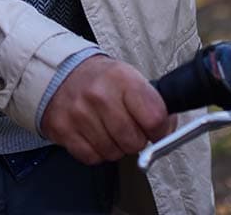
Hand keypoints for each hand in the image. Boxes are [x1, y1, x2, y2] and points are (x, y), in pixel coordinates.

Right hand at [41, 55, 172, 164]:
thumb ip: (152, 102)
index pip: (155, 118)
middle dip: (135, 139)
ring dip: (114, 146)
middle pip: (134, 142)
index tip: (156, 129)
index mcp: (121, 78)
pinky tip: (92, 132)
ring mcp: (79, 113)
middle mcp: (99, 95)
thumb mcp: (128, 77)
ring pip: (114, 153)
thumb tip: (170, 129)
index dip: (160, 130)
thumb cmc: (99, 78)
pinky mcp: (63, 129)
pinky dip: (95, 150)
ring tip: (106, 125)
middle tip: (126, 125)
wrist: (60, 72)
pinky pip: (92, 157)